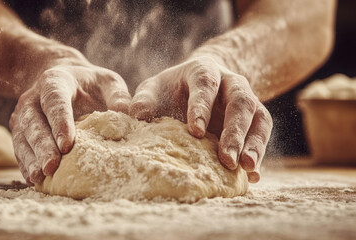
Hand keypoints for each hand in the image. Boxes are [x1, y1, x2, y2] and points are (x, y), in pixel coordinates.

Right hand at [9, 57, 130, 184]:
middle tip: (52, 166)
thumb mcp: (107, 82)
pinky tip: (35, 180)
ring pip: (22, 137)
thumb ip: (117, 95)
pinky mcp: (21, 131)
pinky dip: (26, 164)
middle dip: (42, 145)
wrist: (67, 82)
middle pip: (34, 122)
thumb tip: (128, 113)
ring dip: (31, 158)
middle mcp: (33, 98)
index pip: (55, 101)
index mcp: (55, 81)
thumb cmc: (91, 85)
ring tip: (40, 176)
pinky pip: (20, 148)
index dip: (59, 122)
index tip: (67, 145)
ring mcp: (23, 115)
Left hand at [129, 56, 272, 182]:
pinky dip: (258, 155)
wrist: (192, 88)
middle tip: (227, 159)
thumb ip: (144, 101)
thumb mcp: (154, 90)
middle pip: (240, 102)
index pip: (206, 84)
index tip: (195, 132)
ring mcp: (247, 100)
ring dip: (253, 144)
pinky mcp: (254, 119)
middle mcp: (231, 83)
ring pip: (258, 118)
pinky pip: (262, 134)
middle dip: (234, 131)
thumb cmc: (170, 91)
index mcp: (204, 71)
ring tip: (246, 168)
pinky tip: (252, 176)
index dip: (201, 107)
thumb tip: (135, 116)